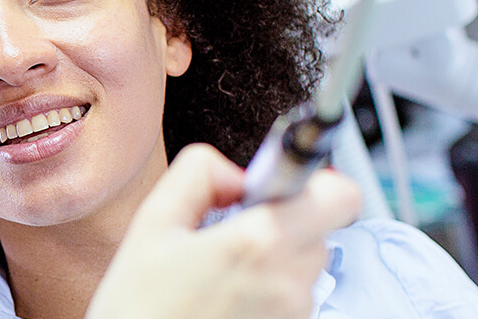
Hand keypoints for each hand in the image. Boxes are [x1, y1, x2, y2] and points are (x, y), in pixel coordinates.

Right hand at [85, 143, 360, 318]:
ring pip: (305, 268)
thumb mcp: (152, 223)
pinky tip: (225, 298)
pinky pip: (292, 299)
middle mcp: (286, 283)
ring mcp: (292, 315)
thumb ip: (198, 174)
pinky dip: (267, 293)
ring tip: (221, 275)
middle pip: (319, 231)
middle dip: (282, 225)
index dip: (316, 182)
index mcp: (257, 243)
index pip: (339, 196)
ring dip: (274, 262)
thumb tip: (235, 172)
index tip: (283, 188)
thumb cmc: (138, 308)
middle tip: (233, 235)